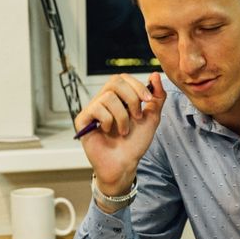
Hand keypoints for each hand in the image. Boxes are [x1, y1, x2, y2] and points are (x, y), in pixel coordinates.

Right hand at [75, 72, 165, 207]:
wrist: (125, 163)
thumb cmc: (136, 142)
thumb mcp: (152, 117)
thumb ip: (157, 97)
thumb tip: (155, 74)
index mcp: (118, 97)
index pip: (124, 78)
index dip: (137, 86)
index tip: (149, 101)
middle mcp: (104, 100)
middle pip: (114, 81)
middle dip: (132, 98)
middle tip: (137, 116)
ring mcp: (92, 109)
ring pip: (108, 97)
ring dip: (122, 116)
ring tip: (124, 131)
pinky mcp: (82, 119)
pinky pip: (96, 109)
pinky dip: (109, 121)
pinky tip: (109, 132)